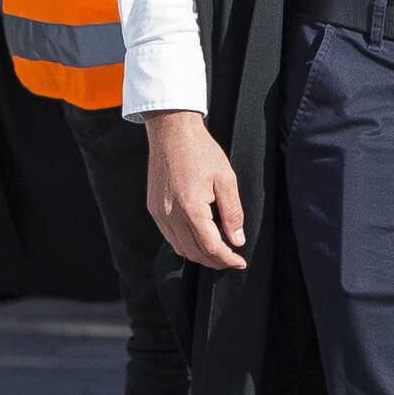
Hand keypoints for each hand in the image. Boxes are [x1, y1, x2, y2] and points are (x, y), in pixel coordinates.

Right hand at [143, 108, 247, 269]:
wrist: (172, 132)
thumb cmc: (201, 151)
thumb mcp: (226, 179)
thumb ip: (233, 213)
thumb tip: (237, 240)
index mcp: (190, 208)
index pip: (210, 246)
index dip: (227, 259)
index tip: (240, 262)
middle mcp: (170, 214)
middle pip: (193, 252)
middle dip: (214, 261)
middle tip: (231, 260)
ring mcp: (158, 213)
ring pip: (179, 248)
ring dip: (199, 255)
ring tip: (218, 252)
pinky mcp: (153, 208)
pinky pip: (169, 236)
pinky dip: (185, 244)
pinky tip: (198, 238)